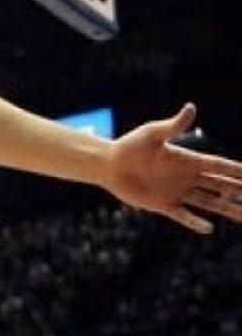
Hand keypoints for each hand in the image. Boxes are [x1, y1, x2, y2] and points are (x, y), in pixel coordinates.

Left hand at [103, 103, 241, 234]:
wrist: (107, 164)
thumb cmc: (129, 145)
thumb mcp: (152, 134)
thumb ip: (173, 125)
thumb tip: (191, 107)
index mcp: (188, 160)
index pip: (219, 166)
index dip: (236, 170)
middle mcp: (187, 177)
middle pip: (221, 185)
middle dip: (239, 190)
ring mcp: (176, 192)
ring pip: (209, 203)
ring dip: (227, 209)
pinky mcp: (162, 204)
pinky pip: (183, 216)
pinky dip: (195, 222)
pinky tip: (209, 228)